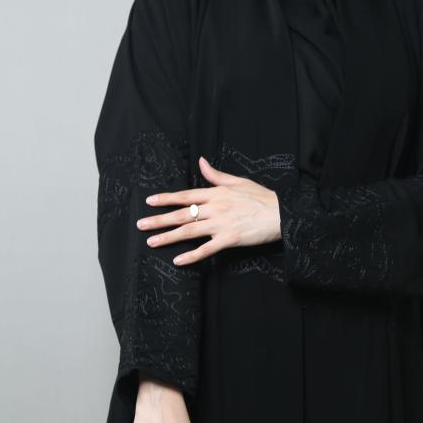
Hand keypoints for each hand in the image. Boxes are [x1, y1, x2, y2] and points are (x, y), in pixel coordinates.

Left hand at [136, 155, 281, 265]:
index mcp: (216, 193)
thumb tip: (201, 162)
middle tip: (141, 225)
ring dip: (168, 237)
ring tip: (152, 242)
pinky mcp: (229, 239)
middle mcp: (215, 208)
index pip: (185, 196)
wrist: (281, 214)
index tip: (150, 201)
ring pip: (189, 231)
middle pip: (181, 214)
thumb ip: (216, 175)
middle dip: (159, 220)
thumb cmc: (262, 197)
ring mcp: (221, 224)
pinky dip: (192, 255)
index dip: (166, 199)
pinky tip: (178, 260)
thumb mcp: (238, 181)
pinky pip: (206, 249)